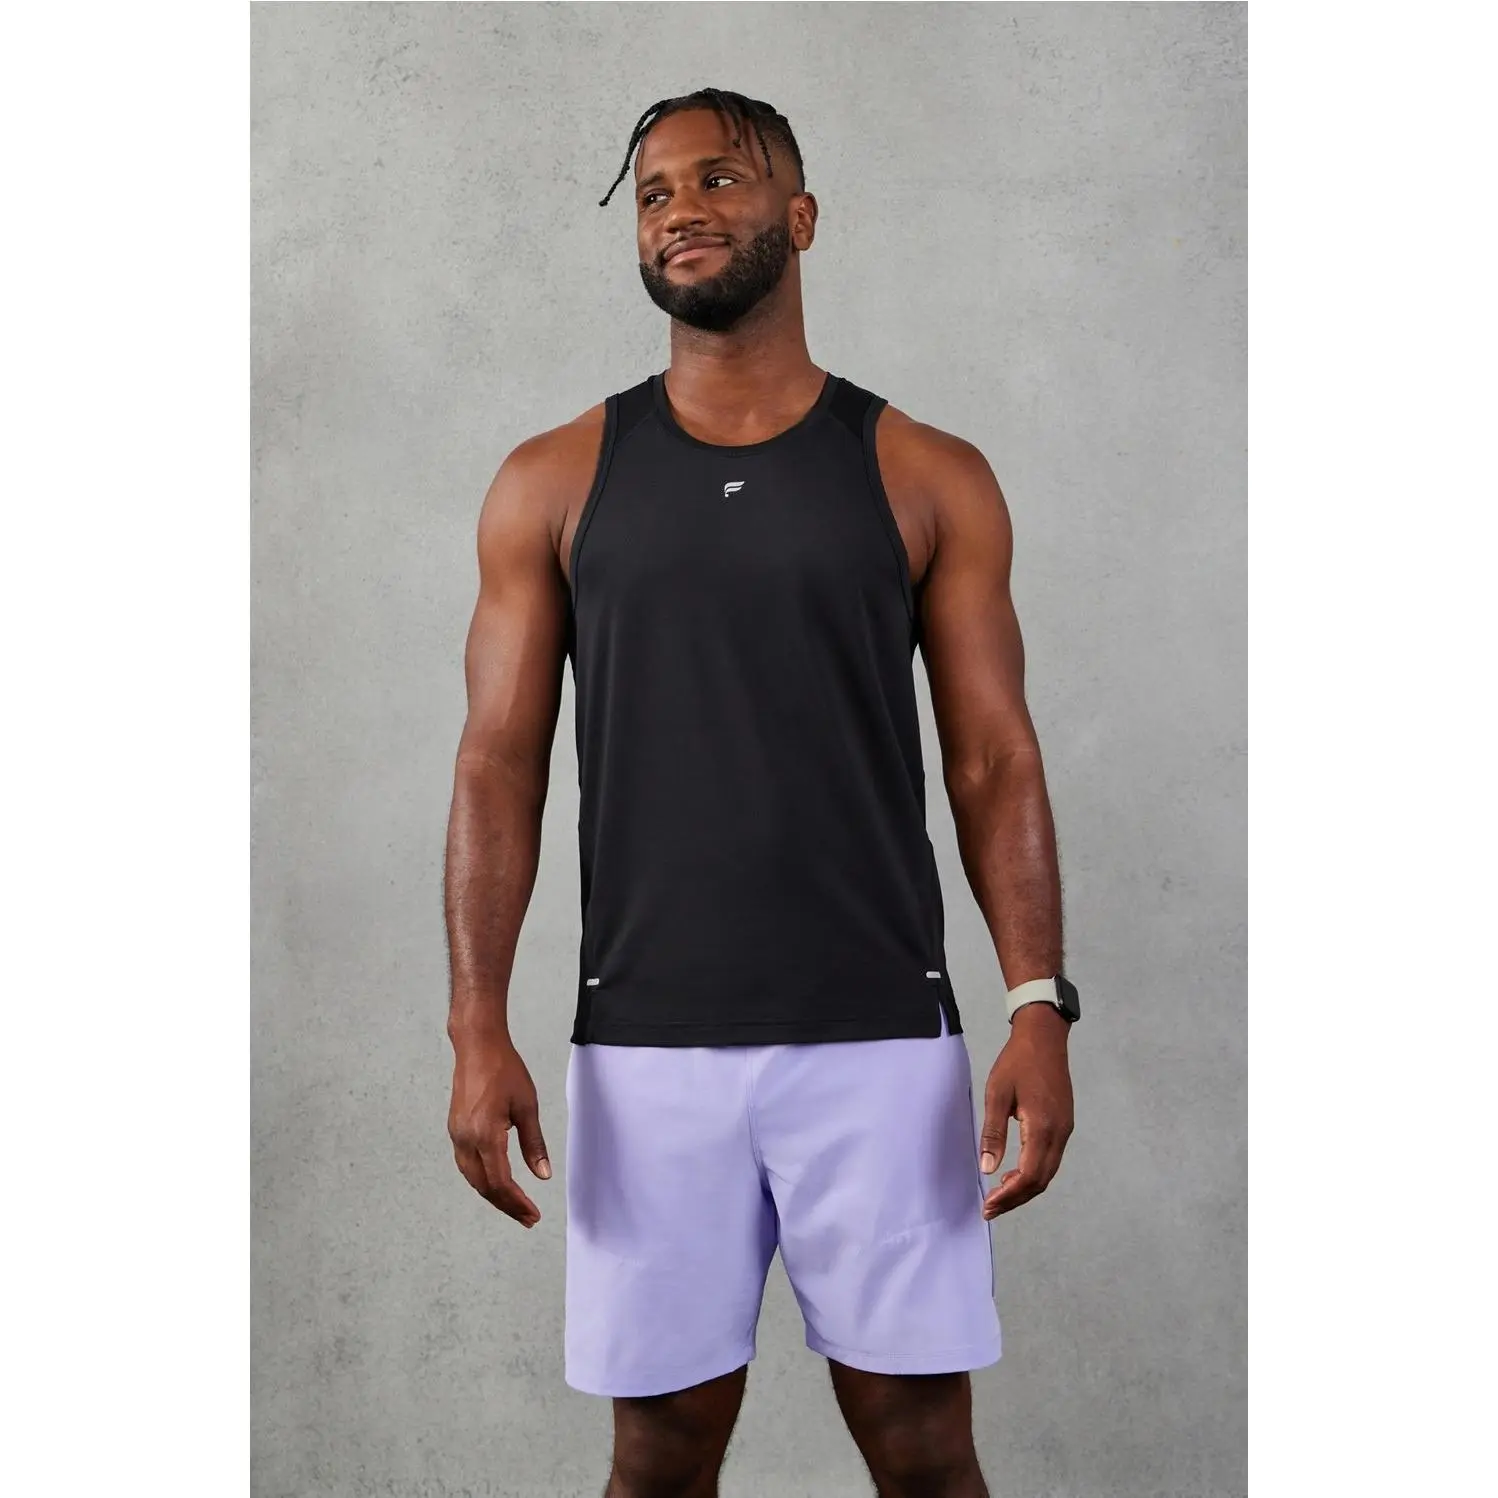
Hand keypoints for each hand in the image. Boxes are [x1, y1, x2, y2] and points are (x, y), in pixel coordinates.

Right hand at [447, 1029, 551, 1228]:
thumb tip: (543, 1175)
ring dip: (493, 1195)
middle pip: (484, 1186)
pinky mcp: (455, 1129)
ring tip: (515, 1206)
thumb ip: (533, 1143)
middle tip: (528, 1218)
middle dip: (506, 1205)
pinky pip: (467, 1164)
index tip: (533, 1215)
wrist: (477, 1046)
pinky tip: (496, 1182)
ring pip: (473, 1178)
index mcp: (485, 1135)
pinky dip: (482, 1179)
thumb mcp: (527, 1106)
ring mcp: (457, 1135)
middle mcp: (466, 1140)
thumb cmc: (504, 1070)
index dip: (517, 1203)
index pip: (500, 1182)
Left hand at [979, 1003, 1074, 1217]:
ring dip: (1025, 1188)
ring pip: (1048, 1172)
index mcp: (1042, 1127)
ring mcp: (1065, 1130)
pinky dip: (1034, 1173)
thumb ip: (993, 1132)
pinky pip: (1051, 1159)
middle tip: (990, 1208)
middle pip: (1041, 1180)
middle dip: (1016, 1198)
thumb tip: (987, 1167)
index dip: (1009, 1196)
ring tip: (1000, 1195)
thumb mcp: (997, 1094)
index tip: (988, 1206)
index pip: (1029, 1176)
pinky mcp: (1064, 1124)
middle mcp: (1059, 1133)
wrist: (1044, 1038)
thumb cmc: (1017, 1062)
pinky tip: (1016, 1172)